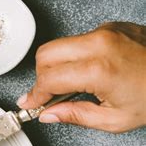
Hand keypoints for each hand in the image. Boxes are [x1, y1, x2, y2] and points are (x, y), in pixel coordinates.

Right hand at [17, 22, 145, 132]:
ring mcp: (106, 31)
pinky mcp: (112, 26)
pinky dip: (77, 56)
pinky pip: (81, 39)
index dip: (35, 95)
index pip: (48, 79)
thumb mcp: (115, 119)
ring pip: (62, 44)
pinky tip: (91, 73)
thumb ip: (75, 116)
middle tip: (46, 95)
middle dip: (41, 76)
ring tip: (71, 87)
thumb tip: (49, 114)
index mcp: (98, 69)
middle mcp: (99, 43)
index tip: (30, 104)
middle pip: (46, 54)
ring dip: (58, 65)